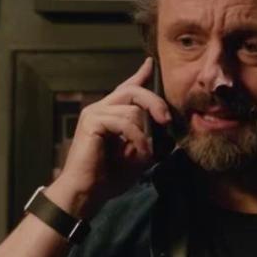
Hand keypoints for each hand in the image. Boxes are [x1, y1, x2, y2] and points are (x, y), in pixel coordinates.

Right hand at [48, 57, 170, 218]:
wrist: (87, 193)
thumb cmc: (108, 178)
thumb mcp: (137, 157)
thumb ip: (150, 142)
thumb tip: (169, 134)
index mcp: (110, 114)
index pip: (127, 88)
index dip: (140, 75)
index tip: (151, 63)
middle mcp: (100, 108)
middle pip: (133, 90)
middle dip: (155, 102)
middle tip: (168, 121)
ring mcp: (94, 113)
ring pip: (132, 108)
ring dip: (145, 133)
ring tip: (145, 153)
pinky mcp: (91, 122)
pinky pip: (124, 121)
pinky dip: (137, 137)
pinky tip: (139, 152)